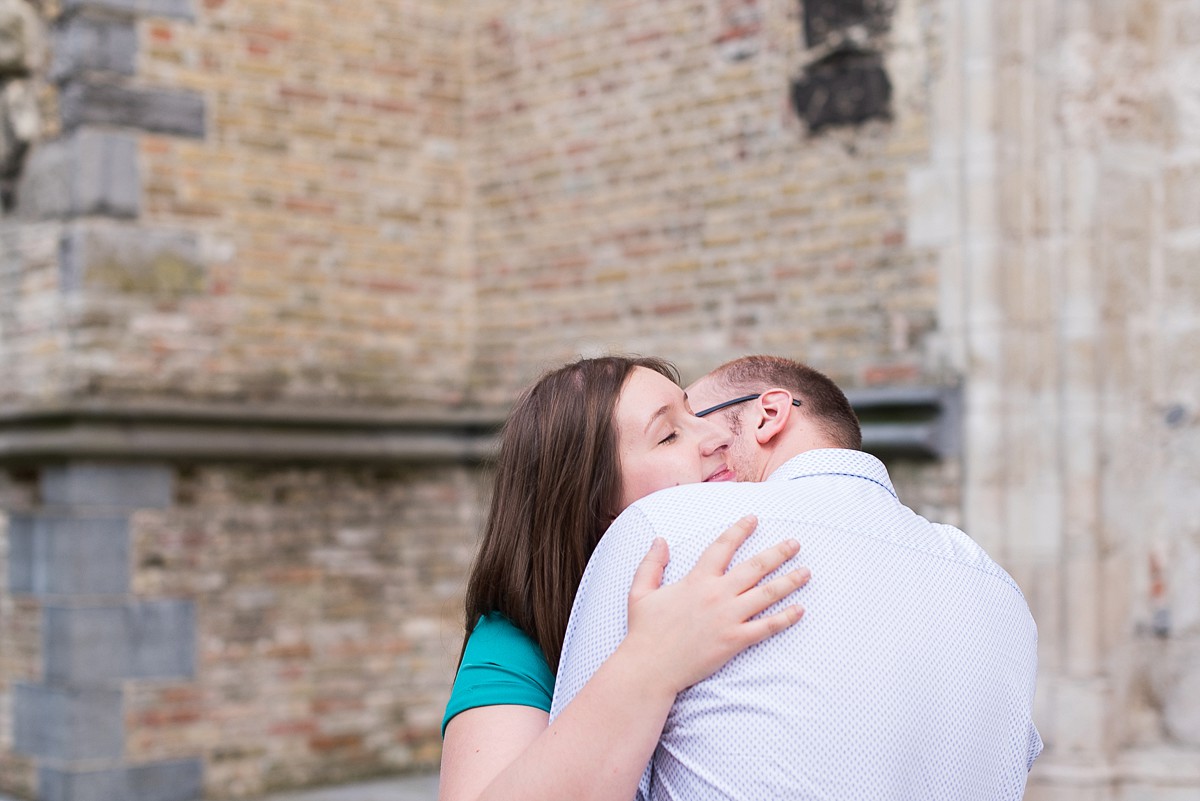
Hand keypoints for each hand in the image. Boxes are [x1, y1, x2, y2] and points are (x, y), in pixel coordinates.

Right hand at [621, 515, 808, 695]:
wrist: (650, 667)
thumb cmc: (644, 630)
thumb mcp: (640, 591)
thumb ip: (652, 563)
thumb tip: (661, 540)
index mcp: (697, 580)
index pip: (723, 547)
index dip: (739, 531)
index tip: (753, 519)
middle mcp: (717, 594)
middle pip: (755, 567)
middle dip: (778, 552)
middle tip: (795, 543)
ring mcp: (728, 617)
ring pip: (767, 594)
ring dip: (789, 581)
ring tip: (806, 572)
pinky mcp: (734, 640)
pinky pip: (766, 627)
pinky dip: (785, 618)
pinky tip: (800, 610)